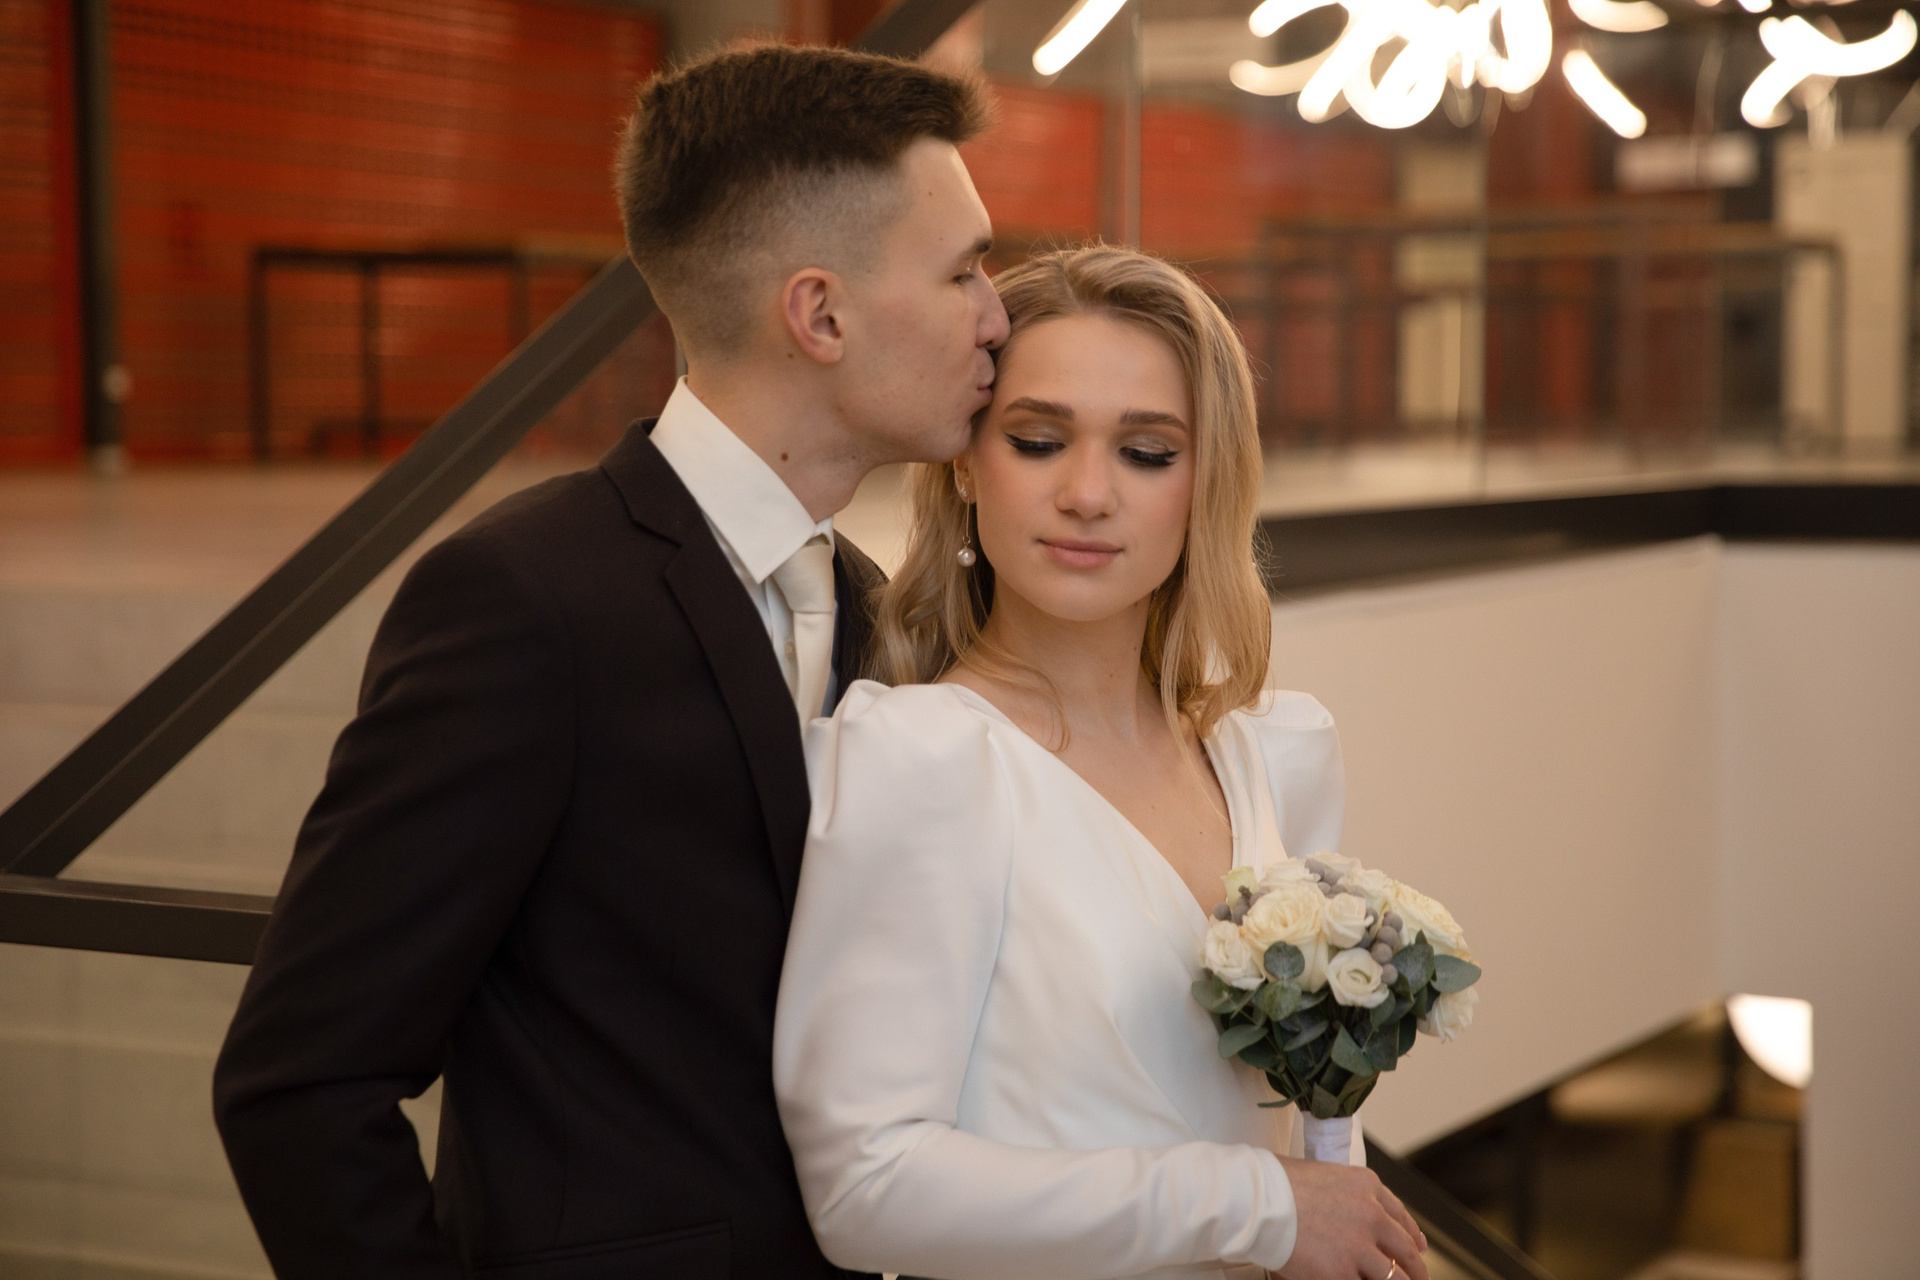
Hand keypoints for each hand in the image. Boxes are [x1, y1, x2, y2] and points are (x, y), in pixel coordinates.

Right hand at [1275, 1157, 1429, 1279]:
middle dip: (1415, 1268)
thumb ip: (1344, 1196)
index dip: (1412, 1235)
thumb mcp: (1323, 1176)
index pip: (1400, 1215)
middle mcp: (1372, 1215)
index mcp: (1367, 1186)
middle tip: (1419, 1278)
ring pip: (1394, 1276)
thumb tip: (1346, 1215)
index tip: (1418, 1246)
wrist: (1258, 1199)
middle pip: (1406, 1249)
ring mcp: (1360, 1246)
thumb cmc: (1276, 1183)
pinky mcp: (1344, 1273)